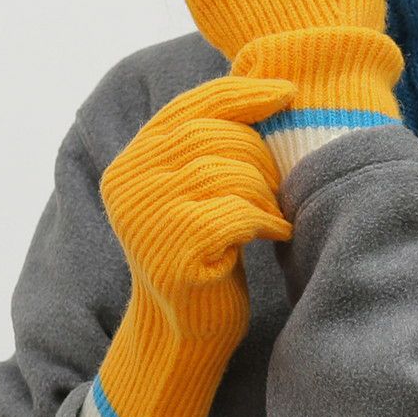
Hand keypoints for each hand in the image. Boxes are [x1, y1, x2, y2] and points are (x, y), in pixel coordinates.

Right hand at [99, 74, 296, 338]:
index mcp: (131, 164)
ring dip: (265, 192)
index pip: (191, 107)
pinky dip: (266, 220)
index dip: (243, 94)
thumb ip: (208, 146)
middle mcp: (129, 186)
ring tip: (272, 212)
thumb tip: (261, 85)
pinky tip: (274, 233)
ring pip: (228, 172)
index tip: (288, 92)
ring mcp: (147, 220)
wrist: (186, 331)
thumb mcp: (196, 191)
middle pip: (214, 136)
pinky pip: (237, 213)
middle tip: (279, 183)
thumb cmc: (205, 254)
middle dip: (260, 154)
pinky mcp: (173, 254)